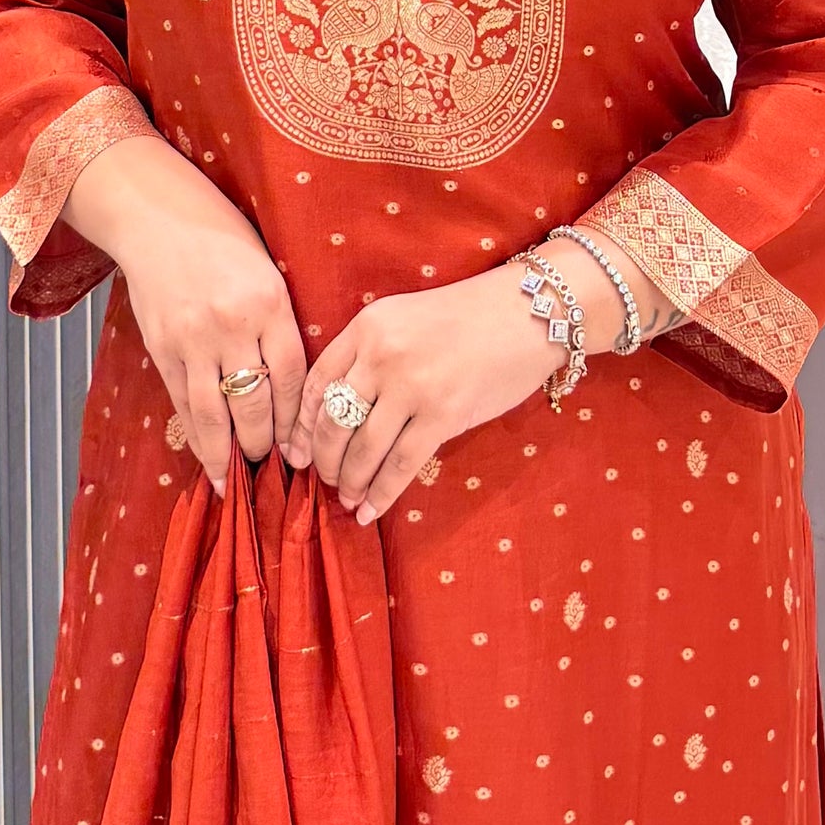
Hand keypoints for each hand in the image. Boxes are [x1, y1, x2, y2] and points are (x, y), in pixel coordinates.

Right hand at [63, 134, 306, 493]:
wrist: (157, 217)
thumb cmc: (222, 239)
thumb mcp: (266, 271)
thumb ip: (279, 323)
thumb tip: (292, 388)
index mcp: (268, 302)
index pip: (291, 378)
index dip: (296, 421)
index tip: (303, 449)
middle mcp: (231, 325)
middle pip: (253, 403)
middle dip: (264, 444)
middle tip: (274, 469)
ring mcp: (191, 339)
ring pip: (213, 414)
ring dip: (226, 453)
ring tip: (236, 480)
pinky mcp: (160, 346)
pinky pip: (181, 403)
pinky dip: (195, 435)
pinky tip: (205, 457)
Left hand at [288, 256, 582, 522]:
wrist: (528, 314)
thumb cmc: (465, 318)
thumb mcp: (403, 318)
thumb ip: (368, 355)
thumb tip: (334, 413)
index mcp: (367, 326)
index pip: (316, 384)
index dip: (302, 427)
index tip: (296, 453)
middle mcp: (382, 355)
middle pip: (333, 422)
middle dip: (324, 461)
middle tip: (325, 480)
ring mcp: (412, 386)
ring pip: (363, 449)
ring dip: (350, 482)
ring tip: (348, 498)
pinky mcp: (443, 415)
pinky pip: (400, 465)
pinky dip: (381, 493)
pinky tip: (370, 510)